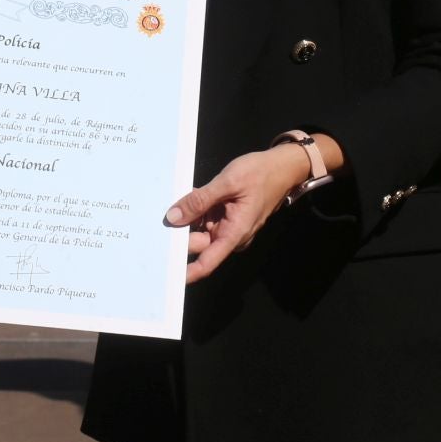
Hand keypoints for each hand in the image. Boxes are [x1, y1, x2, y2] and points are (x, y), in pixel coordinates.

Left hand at [165, 145, 316, 282]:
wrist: (282, 166)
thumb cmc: (260, 174)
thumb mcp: (227, 183)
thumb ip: (199, 200)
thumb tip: (173, 217)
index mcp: (234, 233)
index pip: (207, 262)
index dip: (186, 272)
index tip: (167, 274)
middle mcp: (230, 235)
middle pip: (198, 244)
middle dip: (179, 234)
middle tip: (158, 222)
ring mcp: (228, 227)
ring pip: (199, 229)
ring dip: (187, 218)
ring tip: (175, 201)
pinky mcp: (226, 217)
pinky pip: (205, 218)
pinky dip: (196, 209)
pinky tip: (190, 196)